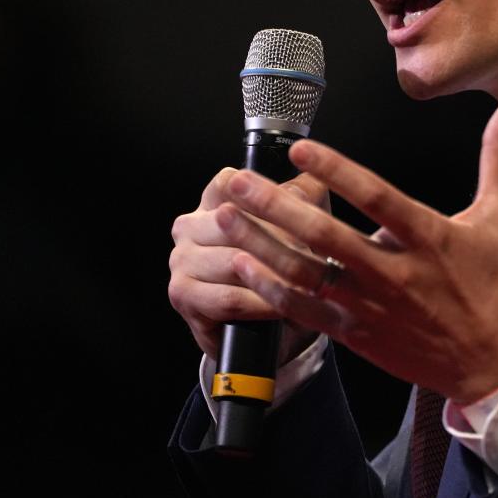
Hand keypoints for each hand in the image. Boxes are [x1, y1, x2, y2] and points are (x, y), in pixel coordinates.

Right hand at [168, 168, 330, 361]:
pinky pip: (227, 298)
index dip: (268, 197)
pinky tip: (284, 307)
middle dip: (279, 238)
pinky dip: (259, 304)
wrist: (271, 319)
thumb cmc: (286, 262)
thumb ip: (305, 195)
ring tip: (308, 280)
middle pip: (234, 221)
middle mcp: (190, 224)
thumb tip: (312, 178)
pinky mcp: (182, 294)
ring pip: (233, 262)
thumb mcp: (302, 223)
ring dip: (273, 273)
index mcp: (215, 198)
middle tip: (316, 252)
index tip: (304, 211)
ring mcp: (181, 259)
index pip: (232, 183)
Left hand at [215, 91, 497, 402]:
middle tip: (235, 182)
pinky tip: (244, 266)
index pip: (376, 198)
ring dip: (261, 246)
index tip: (300, 149)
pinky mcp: (359, 335)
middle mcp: (395, 273)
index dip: (337, 172)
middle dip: (275, 208)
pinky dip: (272, 290)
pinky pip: (306, 312)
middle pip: (326, 237)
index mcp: (430, 239)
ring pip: (306, 274)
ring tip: (223, 219)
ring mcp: (372, 307)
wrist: (497, 365)